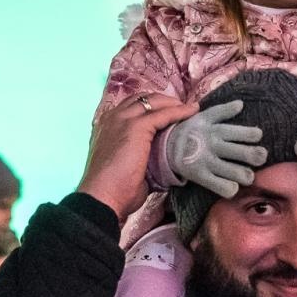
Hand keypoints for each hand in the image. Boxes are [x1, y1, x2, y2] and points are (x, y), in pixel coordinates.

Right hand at [78, 94, 196, 220]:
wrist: (104, 197)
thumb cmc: (114, 190)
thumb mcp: (124, 165)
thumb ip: (139, 155)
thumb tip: (162, 161)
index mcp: (107, 126)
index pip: (132, 106)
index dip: (152, 108)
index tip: (170, 113)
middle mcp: (113, 117)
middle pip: (143, 99)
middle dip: (164, 101)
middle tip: (183, 109)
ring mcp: (123, 119)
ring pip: (154, 102)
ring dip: (173, 104)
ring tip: (190, 110)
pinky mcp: (137, 126)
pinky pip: (163, 113)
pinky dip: (180, 111)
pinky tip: (192, 112)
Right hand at [165, 100, 265, 198]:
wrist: (165, 147)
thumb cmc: (191, 131)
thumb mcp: (203, 117)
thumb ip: (223, 111)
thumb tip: (241, 104)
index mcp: (215, 130)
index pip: (238, 131)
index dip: (251, 134)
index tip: (258, 136)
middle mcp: (212, 146)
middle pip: (240, 152)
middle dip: (254, 155)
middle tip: (260, 156)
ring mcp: (206, 162)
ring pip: (234, 172)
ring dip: (246, 175)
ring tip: (248, 176)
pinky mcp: (200, 177)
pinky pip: (220, 187)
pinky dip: (230, 189)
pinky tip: (233, 187)